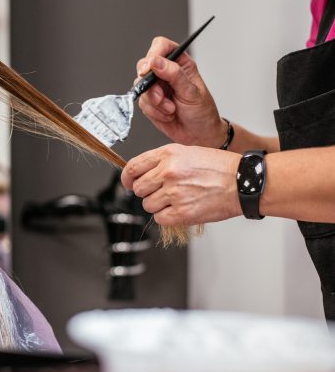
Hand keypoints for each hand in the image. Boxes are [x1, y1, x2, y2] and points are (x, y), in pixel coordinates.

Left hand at [121, 144, 242, 224]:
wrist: (243, 182)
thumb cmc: (220, 167)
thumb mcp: (188, 152)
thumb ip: (163, 160)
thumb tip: (143, 172)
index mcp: (168, 154)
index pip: (133, 167)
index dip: (127, 177)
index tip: (128, 182)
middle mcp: (168, 172)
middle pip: (138, 188)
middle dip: (147, 192)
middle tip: (162, 192)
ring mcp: (174, 192)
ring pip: (147, 205)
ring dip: (158, 205)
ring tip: (176, 199)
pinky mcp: (182, 212)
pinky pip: (159, 218)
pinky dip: (167, 217)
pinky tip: (180, 209)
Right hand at [136, 37, 224, 147]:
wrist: (200, 136)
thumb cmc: (202, 112)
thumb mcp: (191, 92)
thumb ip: (174, 75)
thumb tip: (156, 61)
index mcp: (180, 63)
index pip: (161, 46)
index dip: (153, 54)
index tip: (150, 68)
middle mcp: (166, 72)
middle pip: (145, 66)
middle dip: (151, 84)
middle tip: (160, 96)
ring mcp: (157, 87)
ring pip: (141, 87)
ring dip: (155, 102)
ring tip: (171, 109)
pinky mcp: (150, 102)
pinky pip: (142, 103)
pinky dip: (154, 112)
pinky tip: (168, 115)